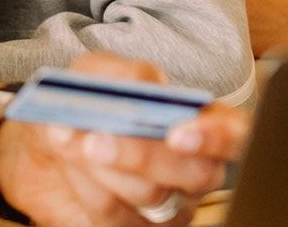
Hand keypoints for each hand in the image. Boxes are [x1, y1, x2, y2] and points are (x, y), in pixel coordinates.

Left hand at [0, 53, 250, 225]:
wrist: (49, 138)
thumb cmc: (88, 102)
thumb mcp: (98, 74)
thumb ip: (125, 74)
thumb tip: (148, 85)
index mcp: (204, 123)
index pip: (238, 136)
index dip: (217, 137)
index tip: (177, 132)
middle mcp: (197, 169)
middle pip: (196, 174)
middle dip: (142, 155)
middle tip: (96, 138)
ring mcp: (172, 207)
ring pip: (152, 196)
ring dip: (102, 167)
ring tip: (66, 138)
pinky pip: (118, 218)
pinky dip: (86, 186)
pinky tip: (69, 161)